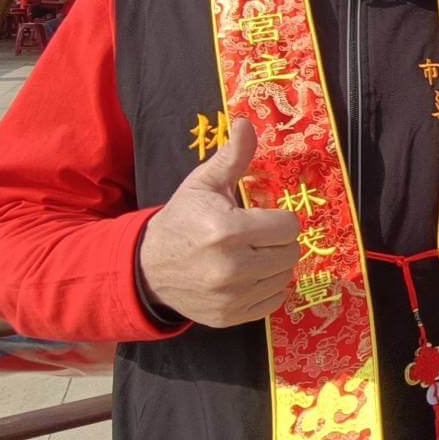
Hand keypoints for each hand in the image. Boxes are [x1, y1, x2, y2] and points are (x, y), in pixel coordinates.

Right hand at [137, 118, 301, 327]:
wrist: (148, 267)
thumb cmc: (182, 220)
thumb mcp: (203, 184)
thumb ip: (232, 156)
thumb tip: (247, 122)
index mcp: (226, 230)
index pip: (288, 226)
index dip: (279, 219)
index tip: (262, 217)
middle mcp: (230, 268)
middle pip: (290, 253)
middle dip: (278, 241)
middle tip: (257, 236)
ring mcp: (230, 297)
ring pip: (284, 277)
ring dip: (274, 265)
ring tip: (251, 254)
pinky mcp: (230, 317)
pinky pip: (273, 301)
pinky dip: (266, 288)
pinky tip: (247, 276)